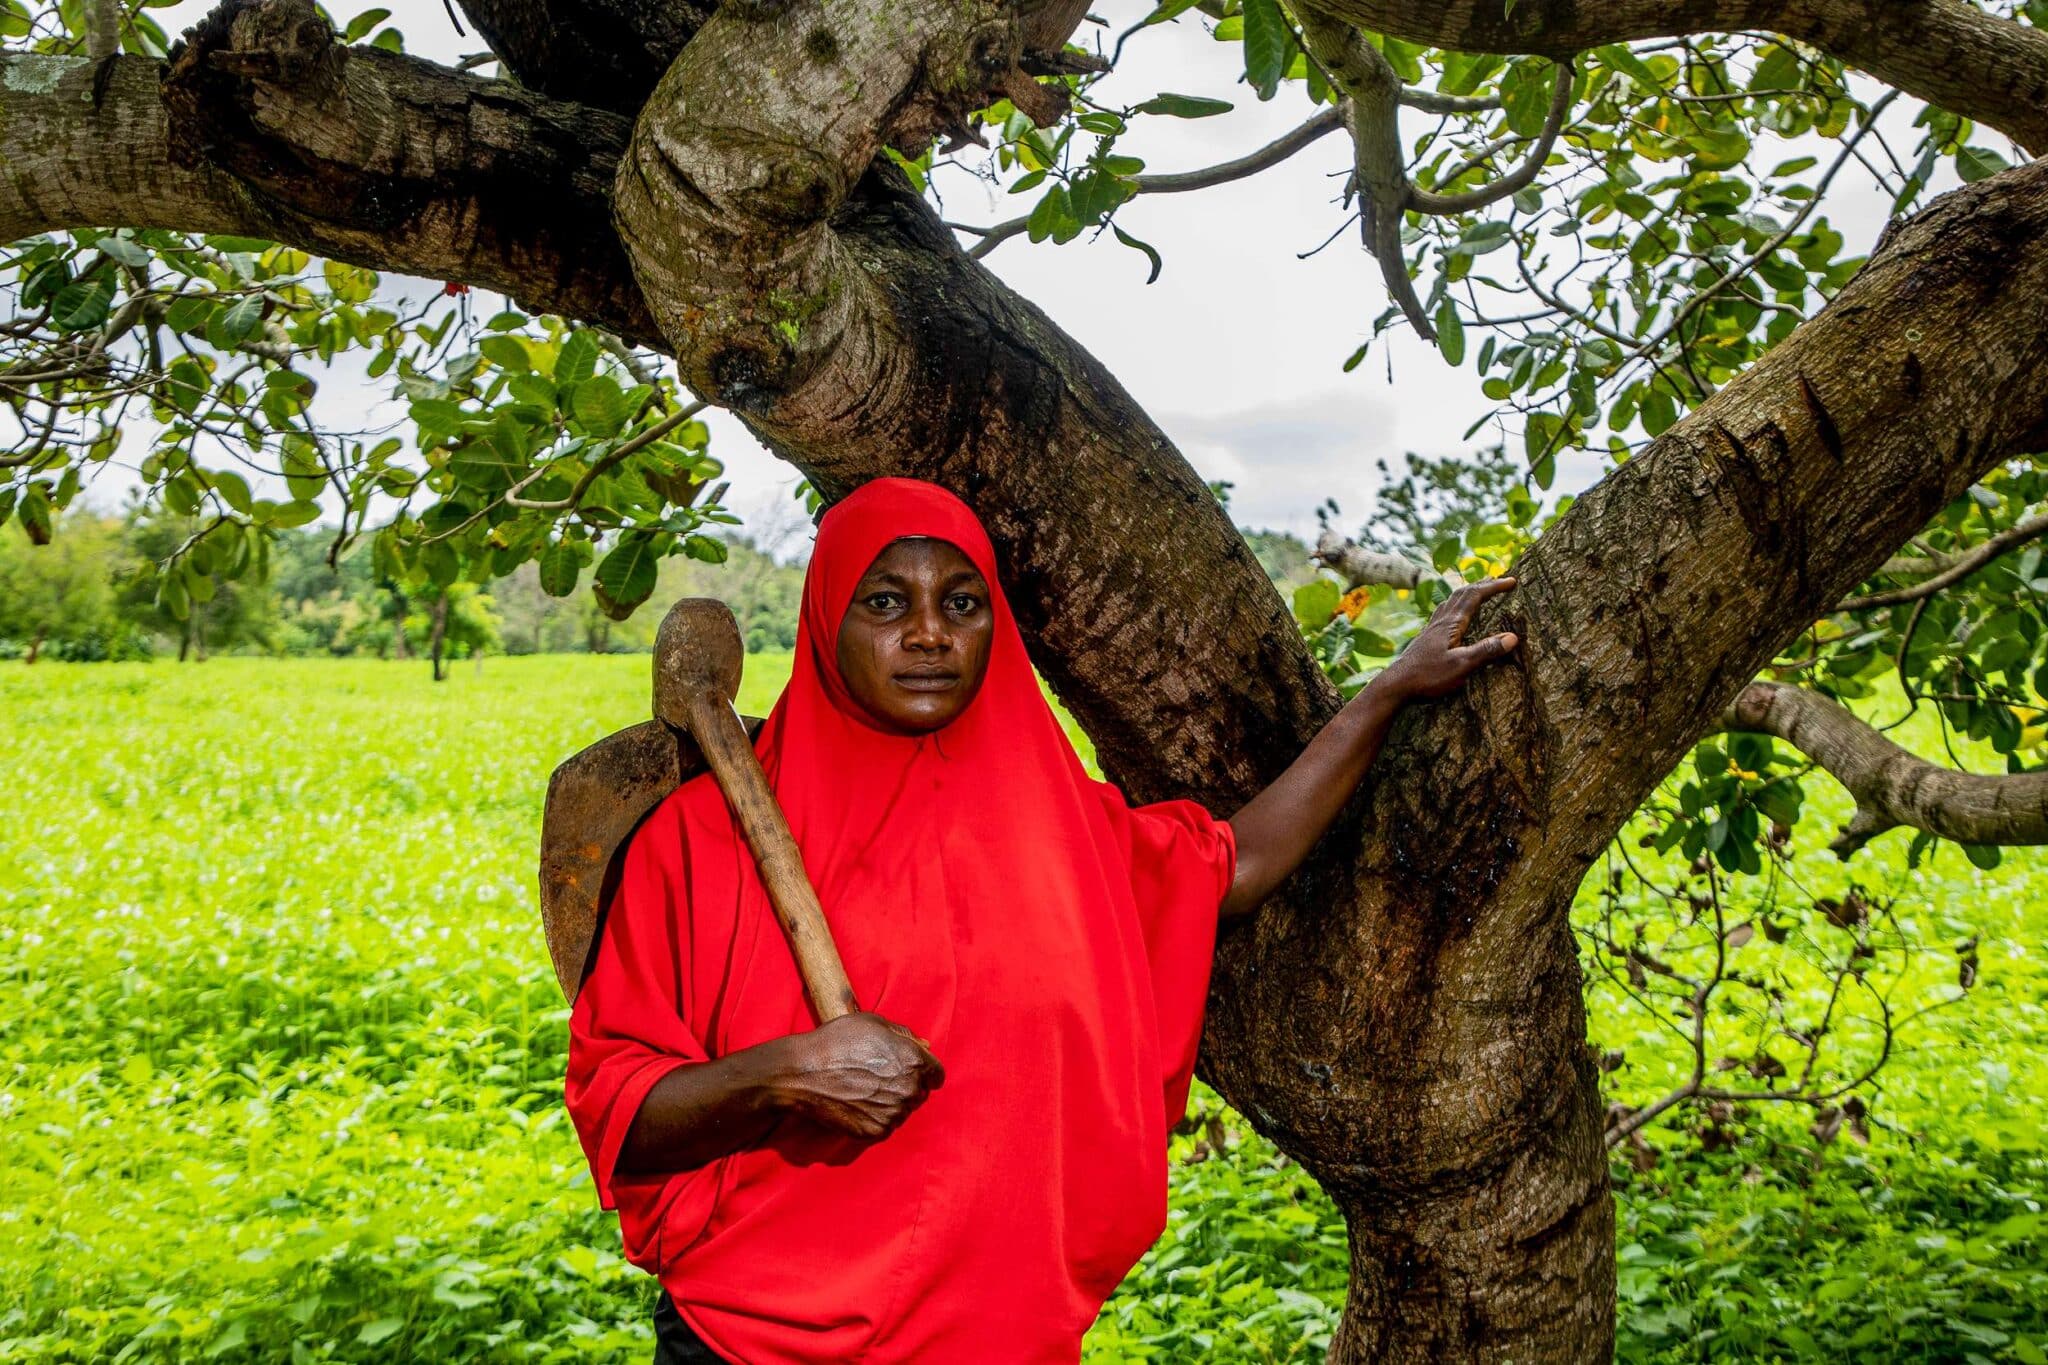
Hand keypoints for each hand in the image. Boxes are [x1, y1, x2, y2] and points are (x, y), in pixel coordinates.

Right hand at [772, 1011, 944, 1140]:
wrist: (804, 1073)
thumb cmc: (837, 1041)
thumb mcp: (873, 1023)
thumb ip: (905, 1035)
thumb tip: (925, 1047)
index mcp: (914, 1061)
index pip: (936, 1074)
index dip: (923, 1071)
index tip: (908, 1071)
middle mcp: (909, 1089)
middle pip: (920, 1093)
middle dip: (906, 1086)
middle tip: (879, 1079)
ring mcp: (894, 1113)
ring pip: (903, 1111)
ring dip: (892, 1103)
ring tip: (865, 1090)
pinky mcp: (877, 1131)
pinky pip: (886, 1126)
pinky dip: (876, 1118)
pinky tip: (858, 1104)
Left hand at [1376, 577, 1520, 701]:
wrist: (1396, 685)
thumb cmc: (1427, 676)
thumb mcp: (1461, 665)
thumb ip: (1486, 651)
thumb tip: (1513, 637)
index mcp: (1451, 623)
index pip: (1475, 596)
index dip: (1494, 587)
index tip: (1512, 582)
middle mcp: (1440, 621)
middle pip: (1462, 594)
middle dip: (1483, 585)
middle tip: (1500, 581)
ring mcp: (1431, 629)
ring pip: (1451, 601)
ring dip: (1468, 593)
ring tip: (1479, 591)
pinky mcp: (1426, 639)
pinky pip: (1443, 613)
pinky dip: (1454, 606)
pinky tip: (1452, 614)